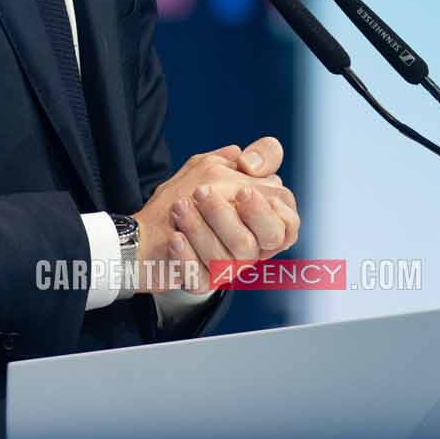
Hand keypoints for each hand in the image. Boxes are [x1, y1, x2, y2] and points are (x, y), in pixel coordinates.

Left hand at [134, 138, 300, 295]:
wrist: (151, 228)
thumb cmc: (194, 195)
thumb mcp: (223, 165)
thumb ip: (258, 155)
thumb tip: (251, 164)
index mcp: (264, 222)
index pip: (288, 225)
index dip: (268, 210)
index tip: (242, 190)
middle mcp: (252, 248)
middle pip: (259, 242)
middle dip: (232, 214)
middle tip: (202, 191)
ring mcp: (229, 267)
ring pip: (228, 257)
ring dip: (200, 227)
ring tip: (179, 206)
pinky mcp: (202, 282)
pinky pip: (200, 278)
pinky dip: (187, 255)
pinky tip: (175, 237)